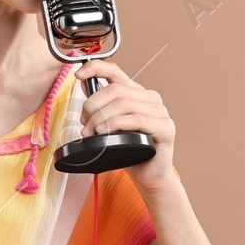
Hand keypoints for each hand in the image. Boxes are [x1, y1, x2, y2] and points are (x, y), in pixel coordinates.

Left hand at [73, 59, 176, 194]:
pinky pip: (136, 119)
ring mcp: (160, 112)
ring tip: (91, 132)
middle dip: (93, 105)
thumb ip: (100, 105)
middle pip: (115, 90)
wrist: (148, 176)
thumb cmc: (128, 150)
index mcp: (136, 92)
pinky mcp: (165, 128)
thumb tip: (83, 84)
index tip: (79, 75)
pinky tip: (104, 132)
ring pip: (123, 103)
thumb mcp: (109, 124)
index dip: (95, 68)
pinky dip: (115, 124)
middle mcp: (150, 98)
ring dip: (101, 117)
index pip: (115, 71)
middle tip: (83, 123)